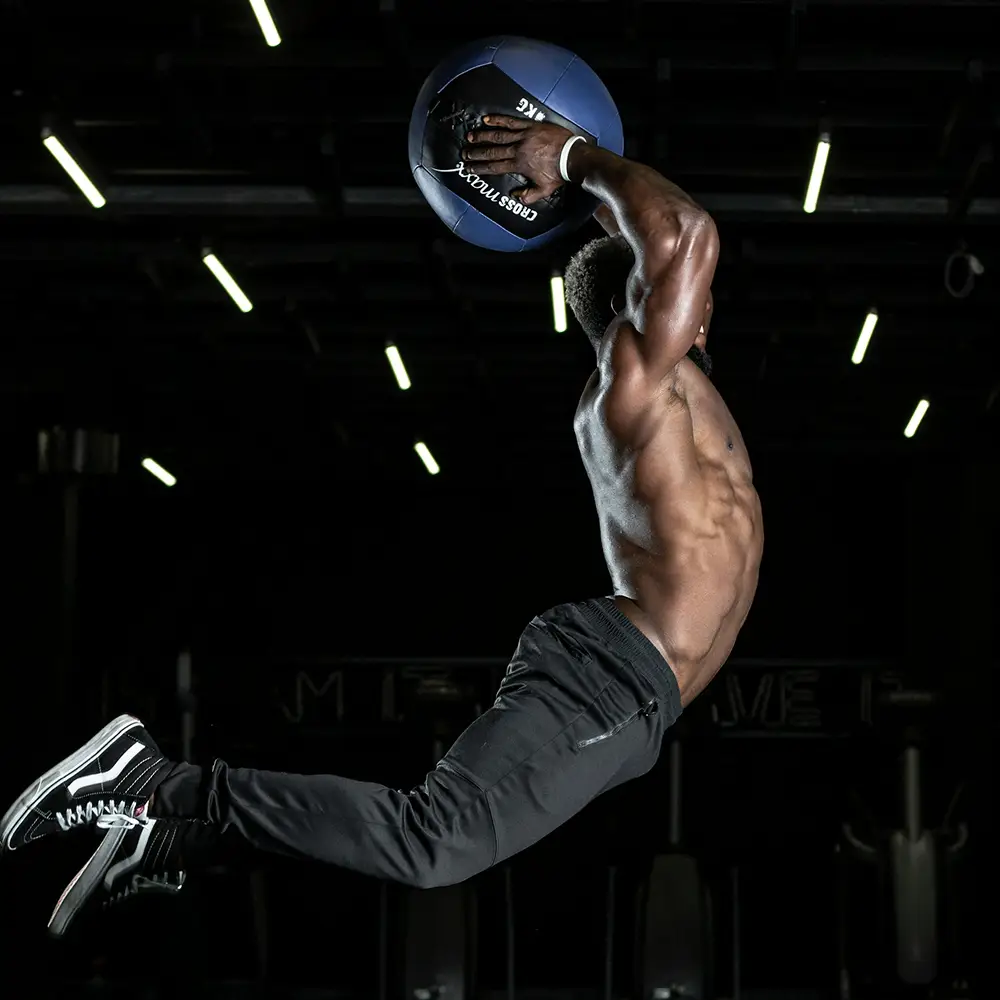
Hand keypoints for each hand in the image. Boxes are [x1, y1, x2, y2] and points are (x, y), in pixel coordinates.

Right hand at [462, 114, 576, 204]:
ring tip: (470, 136)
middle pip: (493, 151)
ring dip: (483, 136)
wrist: (573, 156)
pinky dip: (499, 119)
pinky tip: (487, 118)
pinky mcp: (530, 126)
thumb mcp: (544, 190)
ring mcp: (524, 136)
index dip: (480, 167)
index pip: (495, 167)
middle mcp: (518, 150)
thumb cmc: (558, 174)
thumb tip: (514, 196)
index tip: (469, 168)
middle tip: (464, 153)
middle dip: (477, 153)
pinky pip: (512, 121)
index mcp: (519, 165)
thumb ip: (528, 195)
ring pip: (499, 135)